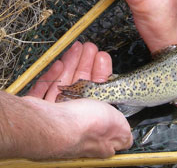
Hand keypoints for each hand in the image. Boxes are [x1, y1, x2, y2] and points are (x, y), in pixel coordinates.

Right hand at [26, 42, 131, 157]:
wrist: (49, 128)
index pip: (100, 96)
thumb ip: (123, 132)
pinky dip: (53, 76)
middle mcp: (74, 120)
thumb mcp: (117, 127)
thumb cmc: (85, 126)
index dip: (102, 76)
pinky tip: (59, 63)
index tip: (102, 59)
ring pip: (64, 85)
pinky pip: (45, 89)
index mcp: (93, 123)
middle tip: (90, 48)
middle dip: (87, 65)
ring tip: (78, 47)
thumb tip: (128, 140)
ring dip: (72, 65)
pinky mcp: (38, 109)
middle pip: (81, 87)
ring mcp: (55, 114)